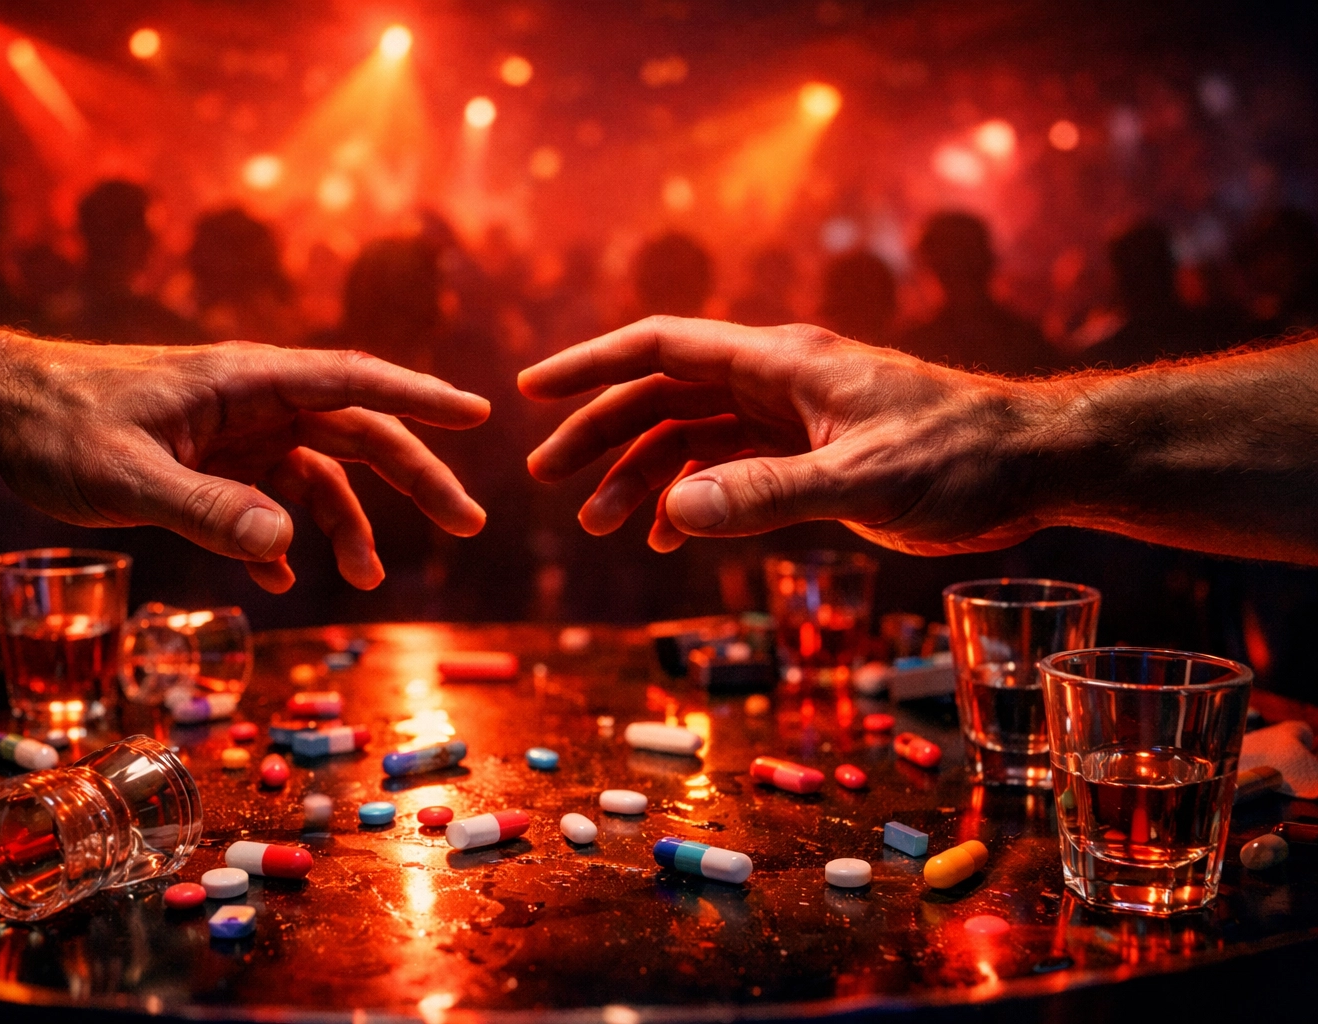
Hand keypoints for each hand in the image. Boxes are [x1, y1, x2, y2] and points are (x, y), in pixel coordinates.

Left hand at [0, 339, 488, 591]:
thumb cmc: (57, 427)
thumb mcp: (127, 477)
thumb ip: (208, 511)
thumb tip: (289, 546)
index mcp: (245, 381)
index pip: (353, 381)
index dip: (420, 398)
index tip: (477, 414)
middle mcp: (253, 402)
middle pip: (356, 432)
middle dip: (415, 476)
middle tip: (468, 522)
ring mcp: (235, 433)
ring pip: (317, 474)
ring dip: (347, 525)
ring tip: (365, 581)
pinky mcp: (211, 462)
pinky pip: (268, 499)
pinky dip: (282, 539)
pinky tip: (278, 581)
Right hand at [518, 316, 1046, 556]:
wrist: (1032, 466)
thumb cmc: (960, 459)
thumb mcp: (861, 480)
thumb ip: (766, 495)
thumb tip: (672, 511)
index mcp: (780, 363)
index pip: (662, 348)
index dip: (590, 366)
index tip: (531, 390)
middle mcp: (776, 380)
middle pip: (662, 393)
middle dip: (600, 431)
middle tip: (548, 477)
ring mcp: (791, 416)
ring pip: (691, 434)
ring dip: (642, 473)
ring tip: (602, 524)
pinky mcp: (811, 452)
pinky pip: (729, 466)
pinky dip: (691, 496)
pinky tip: (670, 536)